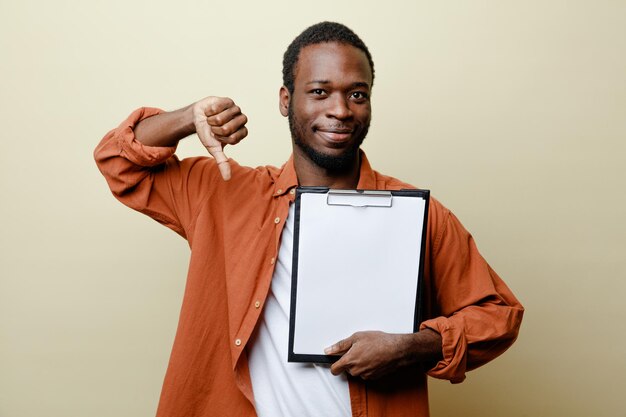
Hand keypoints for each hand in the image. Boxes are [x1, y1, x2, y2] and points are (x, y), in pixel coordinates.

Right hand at [192, 97, 247, 180]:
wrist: (197, 118)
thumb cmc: (207, 133)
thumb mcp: (214, 148)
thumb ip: (222, 162)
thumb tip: (227, 179)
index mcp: (241, 133)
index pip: (234, 138)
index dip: (222, 138)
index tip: (218, 136)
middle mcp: (241, 121)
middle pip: (229, 128)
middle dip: (216, 129)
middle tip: (214, 127)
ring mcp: (236, 109)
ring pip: (223, 117)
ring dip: (213, 119)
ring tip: (212, 119)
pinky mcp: (228, 100)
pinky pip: (219, 107)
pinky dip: (210, 111)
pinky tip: (210, 111)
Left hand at [325, 329, 441, 379]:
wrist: (397, 349)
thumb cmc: (379, 342)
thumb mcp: (357, 337)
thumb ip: (340, 345)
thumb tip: (329, 350)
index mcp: (350, 360)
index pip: (334, 369)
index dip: (334, 364)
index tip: (335, 360)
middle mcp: (356, 370)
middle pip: (346, 369)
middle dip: (349, 360)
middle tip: (358, 349)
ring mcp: (365, 375)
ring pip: (356, 371)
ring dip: (359, 363)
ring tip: (368, 352)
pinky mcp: (373, 377)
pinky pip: (365, 373)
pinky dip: (367, 366)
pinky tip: (373, 357)